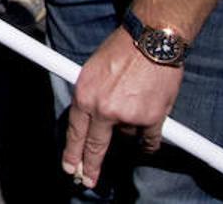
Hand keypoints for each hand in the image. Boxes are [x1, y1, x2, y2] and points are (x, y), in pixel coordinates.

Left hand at [62, 29, 183, 188]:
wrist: (149, 42)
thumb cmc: (120, 51)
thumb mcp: (91, 71)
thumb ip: (90, 97)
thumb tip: (90, 118)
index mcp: (84, 96)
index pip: (75, 133)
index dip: (72, 153)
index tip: (70, 168)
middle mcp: (103, 110)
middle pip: (94, 147)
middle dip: (90, 166)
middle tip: (87, 180)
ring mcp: (128, 117)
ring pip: (125, 136)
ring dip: (128, 127)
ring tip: (133, 102)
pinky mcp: (151, 119)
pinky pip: (148, 141)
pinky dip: (148, 140)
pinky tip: (148, 132)